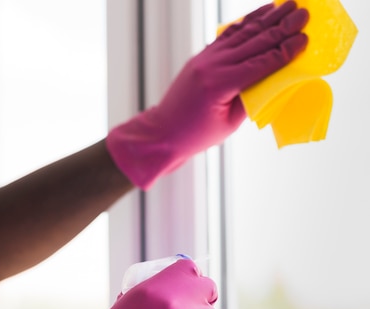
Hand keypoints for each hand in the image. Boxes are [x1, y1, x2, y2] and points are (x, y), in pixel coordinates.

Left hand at [106, 1, 308, 188]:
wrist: (163, 133)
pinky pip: (228, 36)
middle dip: (282, 27)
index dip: (285, 50)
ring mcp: (205, 59)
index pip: (260, 63)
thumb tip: (278, 78)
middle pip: (254, 42)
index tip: (306, 38)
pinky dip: (247, 24)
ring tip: (290, 5)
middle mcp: (211, 66)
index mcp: (220, 85)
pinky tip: (263, 14)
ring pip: (242, 34)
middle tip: (305, 13)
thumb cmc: (196, 135)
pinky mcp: (201, 57)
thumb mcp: (230, 123)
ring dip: (268, 18)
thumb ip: (252, 98)